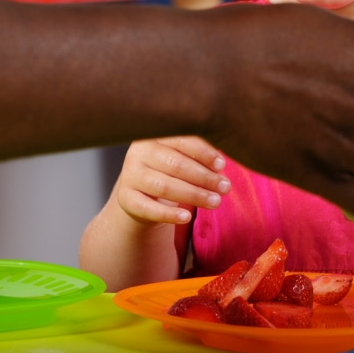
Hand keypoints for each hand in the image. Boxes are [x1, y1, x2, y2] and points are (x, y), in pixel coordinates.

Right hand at [114, 137, 229, 226]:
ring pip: (165, 186)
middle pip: (175, 165)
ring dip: (194, 195)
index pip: (181, 140)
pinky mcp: (126, 199)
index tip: (222, 165)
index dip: (203, 152)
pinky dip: (169, 214)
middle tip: (226, 187)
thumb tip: (227, 154)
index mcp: (153, 135)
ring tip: (216, 202)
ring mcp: (129, 176)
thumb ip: (199, 149)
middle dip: (204, 177)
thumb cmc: (170, 167)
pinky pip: (149, 209)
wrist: (139, 191)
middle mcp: (137, 153)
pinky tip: (187, 217)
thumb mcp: (180, 153)